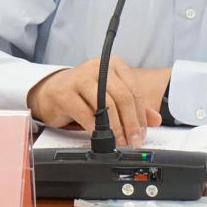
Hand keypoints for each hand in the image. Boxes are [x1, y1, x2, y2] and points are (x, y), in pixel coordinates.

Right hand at [27, 56, 165, 146]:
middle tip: (133, 141)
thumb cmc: (84, 93)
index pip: (134, 90)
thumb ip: (133, 106)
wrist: (52, 91)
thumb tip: (155, 119)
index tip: (142, 133)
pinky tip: (100, 137)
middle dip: (131, 123)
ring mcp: (80, 78)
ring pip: (106, 105)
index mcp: (113, 65)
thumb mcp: (111, 95)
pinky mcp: (65, 92)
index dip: (141, 115)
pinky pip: (86, 114)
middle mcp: (98, 67)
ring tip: (119, 141)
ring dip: (115, 128)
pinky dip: (96, 129)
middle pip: (122, 97)